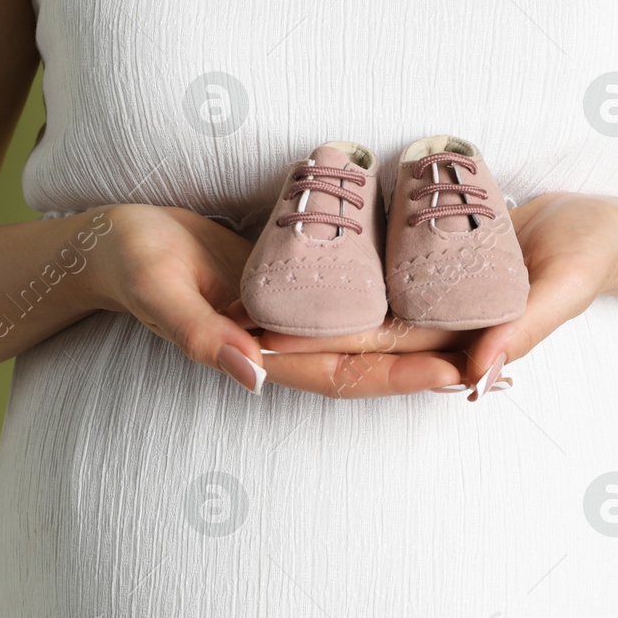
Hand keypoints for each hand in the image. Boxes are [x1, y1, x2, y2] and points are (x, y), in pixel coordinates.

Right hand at [87, 204, 468, 396]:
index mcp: (262, 354)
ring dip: (428, 328)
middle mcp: (289, 339)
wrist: (115, 240)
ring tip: (492, 323)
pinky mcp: (300, 279)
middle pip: (375, 354)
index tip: (453, 373)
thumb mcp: (159, 291)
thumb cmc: (130, 263)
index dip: (399, 377)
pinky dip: (399, 290)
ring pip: (374, 325)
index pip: (344, 374)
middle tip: (502, 350)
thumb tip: (251, 375)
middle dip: (435, 356)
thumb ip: (198, 334)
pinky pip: (358, 291)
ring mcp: (297, 311)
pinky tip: (441, 280)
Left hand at [259, 191, 617, 398]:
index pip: (376, 358)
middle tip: (230, 321)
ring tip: (245, 288)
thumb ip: (523, 330)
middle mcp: (436, 324)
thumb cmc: (592, 257)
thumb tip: (473, 376)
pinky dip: (339, 264)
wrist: (606, 224)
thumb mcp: (564, 291)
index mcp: (458, 343)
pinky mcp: (432, 258)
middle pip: (352, 331)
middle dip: (295, 332)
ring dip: (307, 301)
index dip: (320, 354)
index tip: (266, 350)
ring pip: (358, 299)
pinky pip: (378, 265)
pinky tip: (296, 250)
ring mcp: (432, 292)